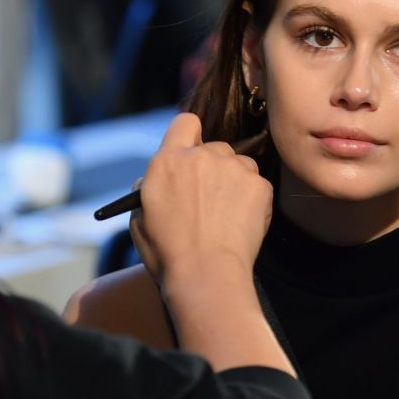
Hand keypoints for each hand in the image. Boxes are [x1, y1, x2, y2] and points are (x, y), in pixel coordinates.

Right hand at [129, 112, 272, 295]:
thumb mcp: (140, 218)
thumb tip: (157, 178)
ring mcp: (233, 168)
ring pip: (239, 164)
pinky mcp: (259, 184)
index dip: (190, 136)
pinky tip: (240, 224)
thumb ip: (150, 187)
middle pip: (214, 147)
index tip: (192, 153)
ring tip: (225, 216)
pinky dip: (252, 200)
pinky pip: (257, 184)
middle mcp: (202, 156)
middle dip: (213, 166)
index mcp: (168, 161)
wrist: (206, 275)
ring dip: (234, 181)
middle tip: (209, 197)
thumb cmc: (168, 254)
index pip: (185, 123)